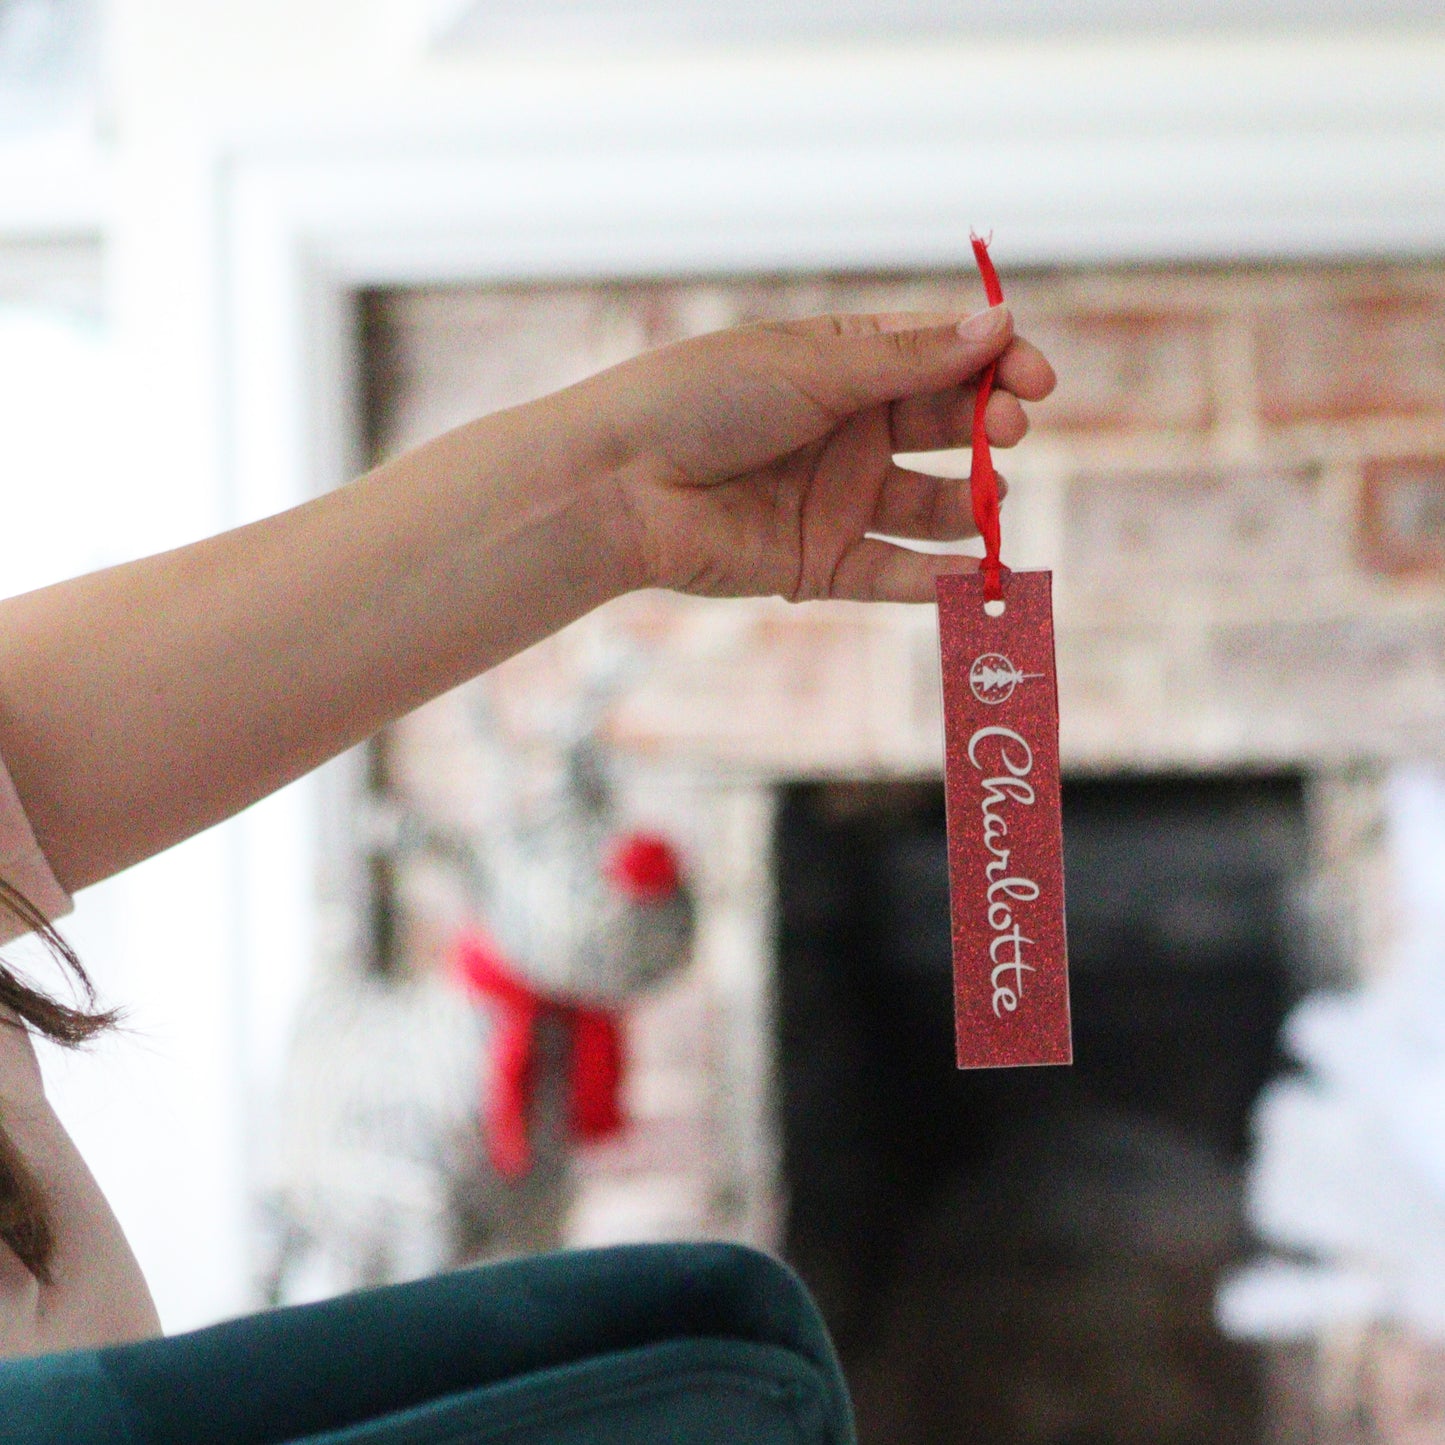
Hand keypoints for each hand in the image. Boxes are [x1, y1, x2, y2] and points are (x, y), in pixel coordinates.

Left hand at [579, 306, 1054, 602]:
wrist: (623, 482)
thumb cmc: (702, 399)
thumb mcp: (811, 366)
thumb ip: (908, 360)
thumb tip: (1001, 322)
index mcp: (844, 364)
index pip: (941, 358)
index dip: (995, 364)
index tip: (1036, 378)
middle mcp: (849, 430)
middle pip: (944, 428)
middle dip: (987, 428)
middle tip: (1008, 431)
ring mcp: (839, 499)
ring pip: (931, 506)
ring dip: (973, 503)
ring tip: (991, 498)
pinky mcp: (822, 563)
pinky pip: (895, 574)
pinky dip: (939, 579)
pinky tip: (979, 575)